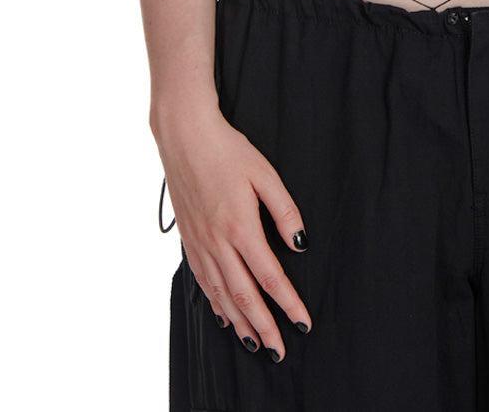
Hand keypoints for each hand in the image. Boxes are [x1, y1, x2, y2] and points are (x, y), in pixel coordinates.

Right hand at [156, 106, 312, 360]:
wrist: (185, 137)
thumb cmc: (228, 151)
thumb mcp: (265, 174)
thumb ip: (285, 210)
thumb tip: (300, 243)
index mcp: (240, 226)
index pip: (269, 276)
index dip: (288, 303)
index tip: (303, 323)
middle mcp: (217, 242)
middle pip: (243, 296)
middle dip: (264, 326)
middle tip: (280, 350)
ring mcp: (200, 243)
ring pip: (220, 295)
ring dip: (239, 323)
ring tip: (255, 343)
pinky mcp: (188, 239)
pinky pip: (202, 281)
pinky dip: (215, 304)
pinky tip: (224, 316)